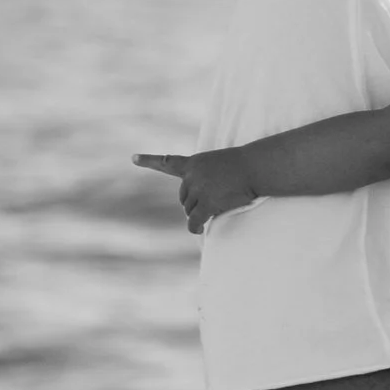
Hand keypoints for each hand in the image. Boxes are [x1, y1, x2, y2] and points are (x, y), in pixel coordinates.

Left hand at [136, 149, 257, 233]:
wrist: (256, 167)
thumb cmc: (244, 166)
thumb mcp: (218, 165)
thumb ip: (203, 179)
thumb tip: (196, 210)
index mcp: (193, 163)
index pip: (167, 162)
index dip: (148, 160)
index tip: (133, 158)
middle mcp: (191, 175)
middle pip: (184, 198)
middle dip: (194, 204)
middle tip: (214, 200)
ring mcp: (198, 189)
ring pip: (190, 211)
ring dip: (200, 213)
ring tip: (221, 204)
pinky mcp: (206, 203)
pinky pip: (195, 221)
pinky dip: (194, 227)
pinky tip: (197, 231)